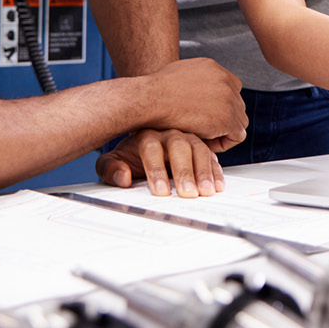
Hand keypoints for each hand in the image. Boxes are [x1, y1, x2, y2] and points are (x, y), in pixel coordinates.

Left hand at [97, 129, 225, 196]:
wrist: (141, 148)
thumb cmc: (128, 158)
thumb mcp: (112, 163)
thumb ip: (111, 169)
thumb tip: (123, 177)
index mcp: (146, 135)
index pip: (152, 148)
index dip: (156, 170)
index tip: (160, 192)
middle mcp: (169, 134)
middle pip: (180, 147)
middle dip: (184, 171)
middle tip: (187, 193)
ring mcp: (188, 139)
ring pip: (199, 149)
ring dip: (204, 171)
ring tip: (205, 192)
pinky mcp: (201, 148)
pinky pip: (212, 156)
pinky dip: (216, 171)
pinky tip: (217, 186)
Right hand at [136, 57, 247, 145]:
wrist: (151, 99)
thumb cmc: (154, 92)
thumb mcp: (177, 75)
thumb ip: (194, 81)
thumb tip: (192, 92)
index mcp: (213, 67)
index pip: (231, 87)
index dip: (221, 104)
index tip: (206, 115)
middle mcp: (225, 80)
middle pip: (236, 104)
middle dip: (223, 118)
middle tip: (204, 129)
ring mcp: (229, 98)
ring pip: (239, 120)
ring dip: (224, 130)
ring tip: (202, 137)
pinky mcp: (227, 118)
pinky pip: (237, 135)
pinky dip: (224, 142)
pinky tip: (205, 143)